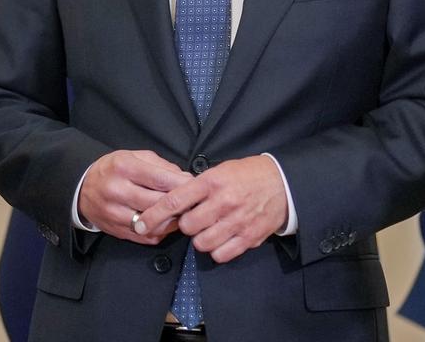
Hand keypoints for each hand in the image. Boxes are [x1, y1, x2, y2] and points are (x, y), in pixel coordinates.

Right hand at [75, 150, 190, 245]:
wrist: (82, 188)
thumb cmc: (113, 169)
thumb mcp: (134, 157)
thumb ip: (161, 166)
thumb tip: (186, 178)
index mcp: (124, 167)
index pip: (159, 179)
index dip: (182, 184)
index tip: (196, 186)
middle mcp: (117, 191)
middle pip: (158, 203)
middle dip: (180, 204)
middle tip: (195, 203)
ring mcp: (115, 214)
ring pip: (153, 223)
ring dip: (173, 221)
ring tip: (184, 214)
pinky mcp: (116, 231)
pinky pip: (146, 236)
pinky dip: (162, 232)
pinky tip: (168, 224)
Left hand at [137, 155, 286, 263]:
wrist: (283, 184)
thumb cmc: (247, 175)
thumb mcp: (220, 170)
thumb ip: (197, 186)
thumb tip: (171, 201)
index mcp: (212, 182)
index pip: (174, 200)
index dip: (154, 215)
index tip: (141, 224)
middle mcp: (223, 202)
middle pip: (187, 226)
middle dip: (185, 226)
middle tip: (193, 220)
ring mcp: (237, 221)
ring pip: (202, 243)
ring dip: (200, 239)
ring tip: (208, 229)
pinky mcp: (249, 237)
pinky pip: (221, 254)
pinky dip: (217, 250)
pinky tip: (221, 239)